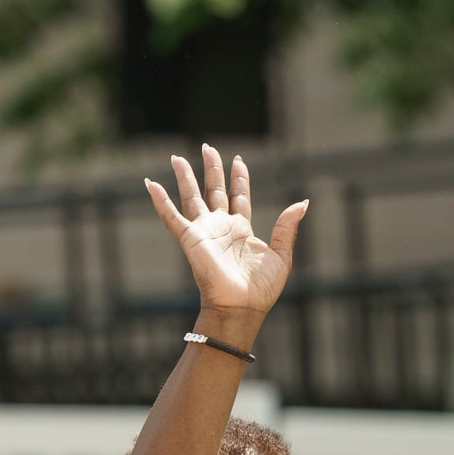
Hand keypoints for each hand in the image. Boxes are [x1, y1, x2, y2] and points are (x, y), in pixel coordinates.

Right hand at [143, 146, 306, 323]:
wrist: (240, 307)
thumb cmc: (261, 289)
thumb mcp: (282, 255)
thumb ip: (288, 227)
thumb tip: (303, 202)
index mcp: (242, 230)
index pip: (238, 197)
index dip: (238, 179)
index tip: (238, 161)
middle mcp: (221, 227)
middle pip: (214, 190)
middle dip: (212, 169)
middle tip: (208, 147)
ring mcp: (204, 232)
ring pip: (191, 197)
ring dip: (185, 177)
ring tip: (177, 157)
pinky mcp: (190, 239)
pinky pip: (171, 217)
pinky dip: (160, 201)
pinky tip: (150, 184)